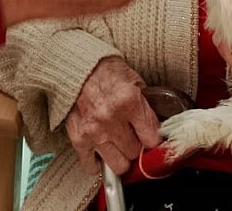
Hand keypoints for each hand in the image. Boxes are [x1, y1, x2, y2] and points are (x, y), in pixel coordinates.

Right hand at [64, 57, 160, 174]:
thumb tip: (157, 124)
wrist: (74, 65)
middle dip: (136, 146)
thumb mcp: (132, 79)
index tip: (151, 139)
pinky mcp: (78, 138)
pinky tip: (101, 152)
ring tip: (119, 146)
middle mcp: (112, 119)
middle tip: (133, 138)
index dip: (153, 139)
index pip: (152, 138)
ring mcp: (94, 131)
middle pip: (135, 152)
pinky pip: (92, 166)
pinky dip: (97, 163)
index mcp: (129, 102)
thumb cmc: (103, 70)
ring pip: (118, 165)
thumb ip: (145, 102)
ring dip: (120, 157)